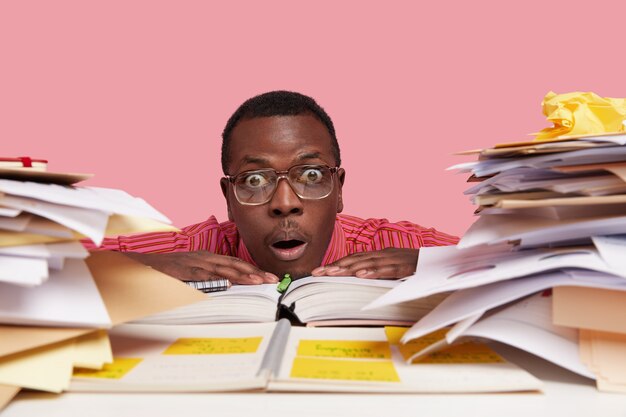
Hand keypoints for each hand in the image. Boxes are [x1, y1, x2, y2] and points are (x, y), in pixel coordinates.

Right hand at [124, 251, 278, 284]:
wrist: (139, 265)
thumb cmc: (165, 273)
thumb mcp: (189, 275)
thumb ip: (206, 281)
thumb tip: (225, 290)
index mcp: (205, 259)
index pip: (234, 263)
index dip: (252, 270)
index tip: (267, 277)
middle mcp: (202, 258)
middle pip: (233, 264)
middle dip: (254, 272)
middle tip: (272, 280)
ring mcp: (193, 263)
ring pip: (222, 268)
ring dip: (242, 275)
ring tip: (258, 282)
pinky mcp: (183, 271)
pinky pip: (202, 275)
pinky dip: (217, 279)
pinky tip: (230, 284)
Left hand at [311, 248, 418, 279]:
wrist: (442, 262)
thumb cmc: (417, 267)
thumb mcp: (394, 269)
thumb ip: (379, 272)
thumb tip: (359, 280)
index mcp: (380, 255)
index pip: (353, 259)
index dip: (336, 264)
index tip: (318, 271)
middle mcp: (384, 254)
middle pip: (355, 259)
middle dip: (335, 266)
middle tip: (316, 273)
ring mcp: (394, 259)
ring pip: (367, 263)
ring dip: (348, 268)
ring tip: (331, 273)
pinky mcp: (404, 266)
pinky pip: (386, 269)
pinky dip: (373, 271)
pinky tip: (361, 275)